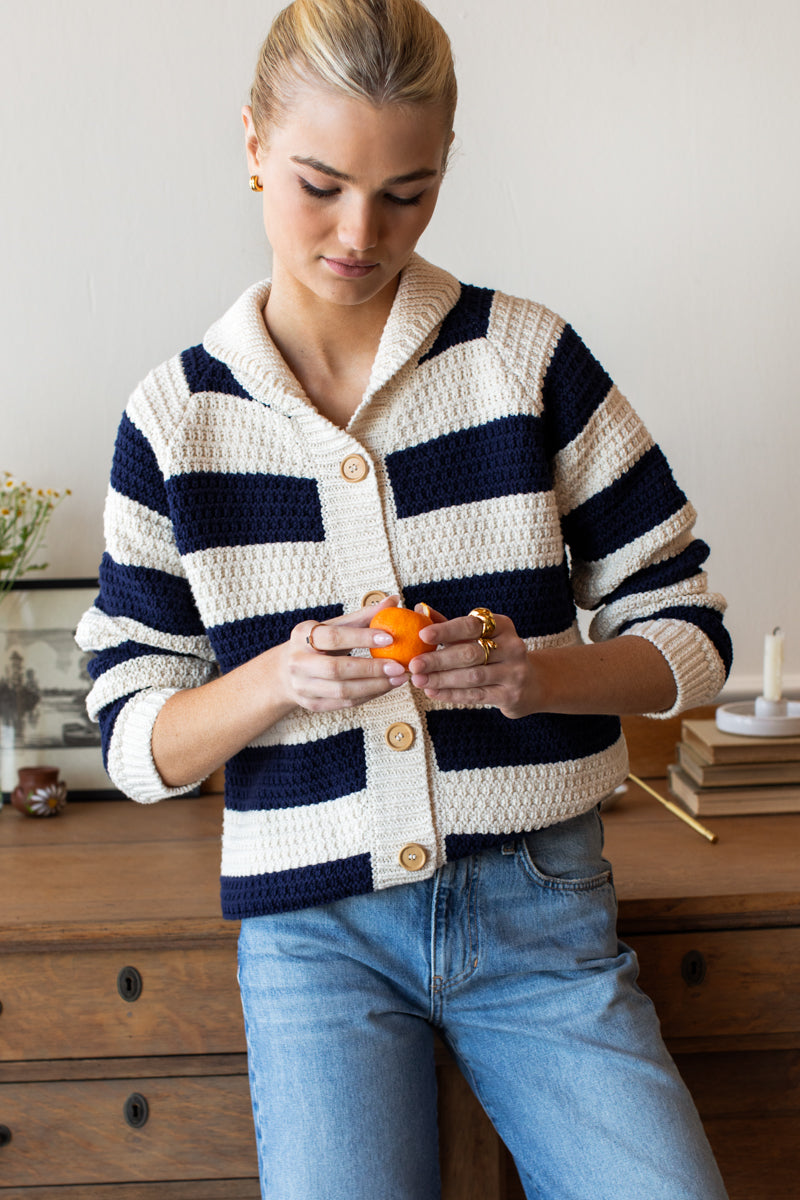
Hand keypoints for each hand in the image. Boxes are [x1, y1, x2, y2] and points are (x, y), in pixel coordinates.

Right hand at [282, 596, 407, 712]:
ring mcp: (302, 686)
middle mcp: (298, 662)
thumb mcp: (333, 626)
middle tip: (398, 666)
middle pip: (336, 669)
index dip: (362, 638)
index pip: (333, 637)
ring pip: (342, 691)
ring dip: (374, 686)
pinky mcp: (311, 703)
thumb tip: (393, 600)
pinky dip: (368, 696)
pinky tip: (385, 687)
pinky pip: (344, 703)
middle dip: (371, 669)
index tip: (390, 637)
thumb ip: (363, 616)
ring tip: (397, 678)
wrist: (286, 672)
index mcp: (302, 635)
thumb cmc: (318, 644)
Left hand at [408, 606, 534, 717]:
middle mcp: (512, 646)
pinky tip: (433, 692)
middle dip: (438, 660)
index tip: (422, 634)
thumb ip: (448, 626)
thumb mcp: (477, 636)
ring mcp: (514, 672)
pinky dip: (452, 694)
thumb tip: (419, 610)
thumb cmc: (494, 655)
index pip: (471, 626)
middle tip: (414, 664)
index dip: (446, 630)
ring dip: (442, 679)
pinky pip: (476, 695)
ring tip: (419, 680)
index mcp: (502, 626)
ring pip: (472, 677)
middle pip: (470, 653)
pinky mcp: (511, 695)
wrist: (530, 684)